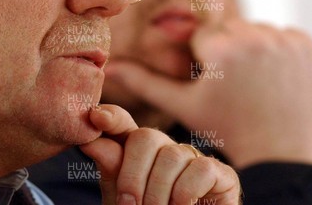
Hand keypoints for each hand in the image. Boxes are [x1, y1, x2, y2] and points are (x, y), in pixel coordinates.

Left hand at [80, 104, 239, 204]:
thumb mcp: (121, 199)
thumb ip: (112, 170)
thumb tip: (92, 142)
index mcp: (137, 153)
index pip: (123, 123)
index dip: (112, 116)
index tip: (96, 117)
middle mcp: (165, 149)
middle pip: (146, 136)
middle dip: (133, 174)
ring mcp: (192, 159)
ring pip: (172, 156)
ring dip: (158, 192)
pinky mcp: (220, 173)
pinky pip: (200, 169)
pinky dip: (185, 193)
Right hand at [105, 19, 311, 167]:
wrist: (280, 151)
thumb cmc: (226, 127)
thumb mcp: (182, 104)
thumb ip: (144, 81)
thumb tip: (108, 67)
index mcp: (221, 46)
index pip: (201, 35)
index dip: (203, 60)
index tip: (216, 82)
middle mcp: (255, 36)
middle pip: (228, 29)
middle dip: (226, 50)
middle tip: (233, 83)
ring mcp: (285, 40)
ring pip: (254, 29)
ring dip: (251, 47)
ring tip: (253, 81)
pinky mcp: (309, 44)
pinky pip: (282, 34)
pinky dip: (277, 50)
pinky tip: (273, 76)